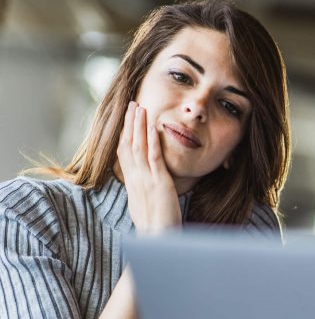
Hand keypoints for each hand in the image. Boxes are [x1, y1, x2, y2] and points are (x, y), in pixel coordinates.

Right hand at [116, 101, 181, 234]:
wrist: (157, 241)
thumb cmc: (155, 227)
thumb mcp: (144, 205)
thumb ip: (143, 191)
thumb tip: (144, 185)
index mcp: (132, 183)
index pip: (125, 153)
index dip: (124, 134)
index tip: (126, 119)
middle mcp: (135, 178)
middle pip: (128, 145)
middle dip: (129, 123)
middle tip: (131, 104)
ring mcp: (146, 179)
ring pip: (138, 146)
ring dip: (138, 125)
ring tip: (139, 107)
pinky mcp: (159, 182)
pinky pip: (153, 157)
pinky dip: (151, 140)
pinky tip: (152, 126)